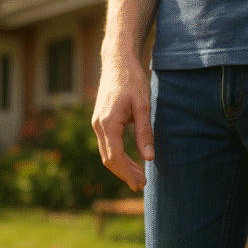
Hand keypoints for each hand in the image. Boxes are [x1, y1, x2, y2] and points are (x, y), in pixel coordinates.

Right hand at [91, 54, 155, 191]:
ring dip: (122, 167)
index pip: (115, 156)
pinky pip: (107, 145)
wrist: (117, 62)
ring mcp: (97, 124)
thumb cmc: (132, 81)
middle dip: (124, 173)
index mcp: (107, 123)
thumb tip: (149, 158)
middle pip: (109, 159)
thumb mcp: (143, 106)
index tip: (138, 184)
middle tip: (141, 185)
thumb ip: (145, 133)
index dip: (127, 172)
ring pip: (107, 153)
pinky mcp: (100, 122)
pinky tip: (131, 162)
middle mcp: (98, 126)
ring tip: (139, 176)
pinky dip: (118, 157)